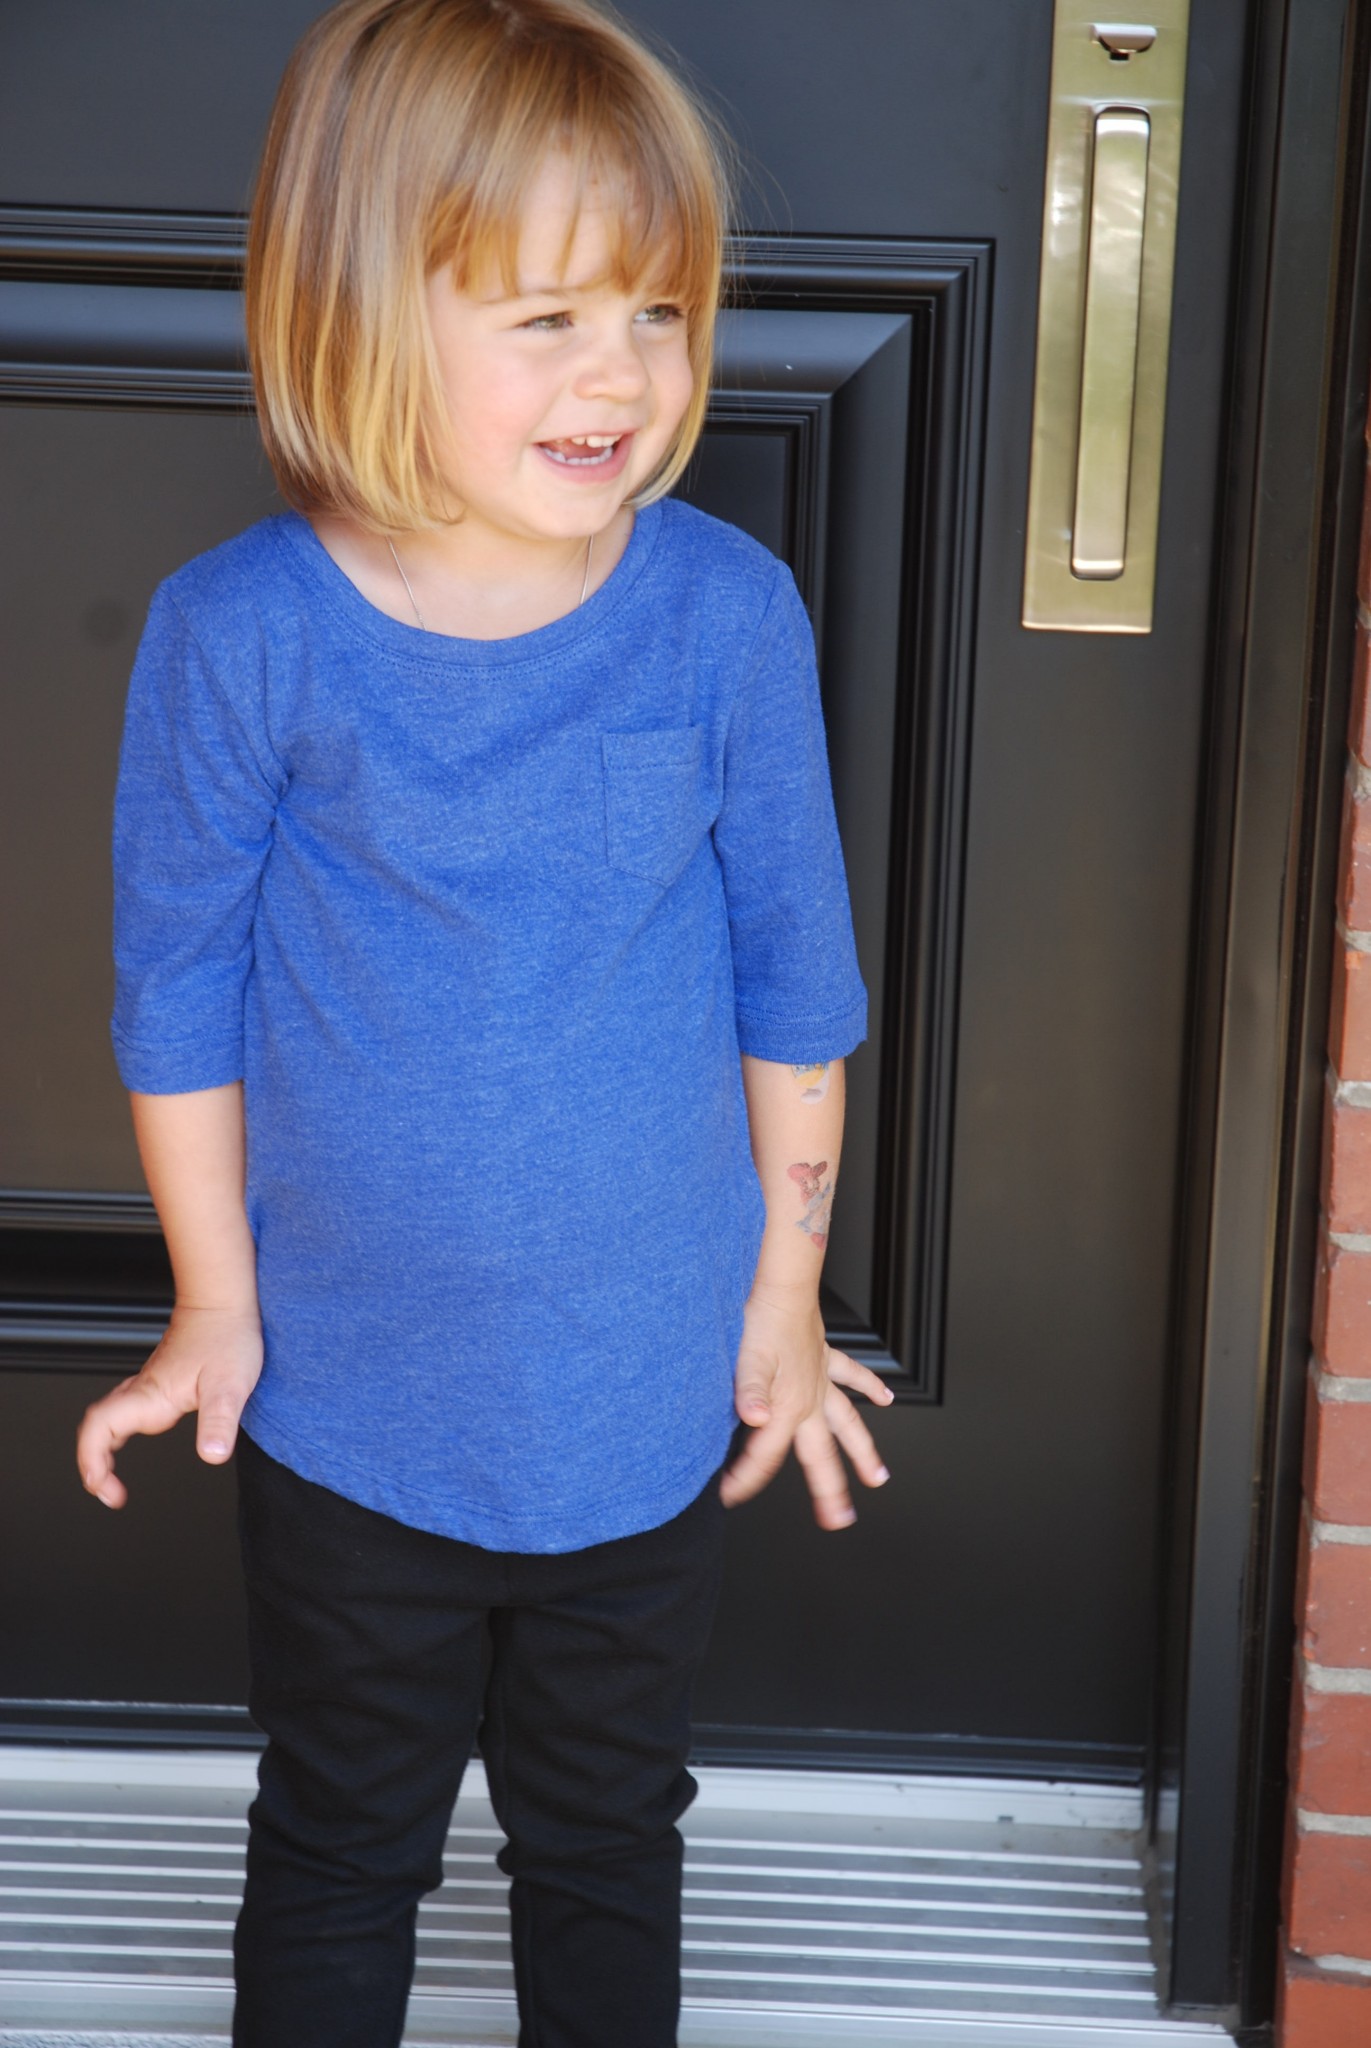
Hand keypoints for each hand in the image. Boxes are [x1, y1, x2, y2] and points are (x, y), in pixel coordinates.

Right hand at [75, 1303, 262, 1508]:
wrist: (222, 1301)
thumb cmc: (226, 1335)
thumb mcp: (230, 1384)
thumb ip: (219, 1421)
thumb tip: (211, 1456)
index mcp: (151, 1395)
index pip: (99, 1430)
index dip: (91, 1462)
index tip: (103, 1488)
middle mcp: (143, 1391)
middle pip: (96, 1428)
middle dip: (92, 1464)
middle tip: (108, 1493)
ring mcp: (148, 1385)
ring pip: (107, 1419)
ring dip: (100, 1450)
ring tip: (110, 1479)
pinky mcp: (158, 1381)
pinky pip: (123, 1411)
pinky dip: (115, 1435)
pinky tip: (128, 1443)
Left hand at [721, 1287, 893, 1527]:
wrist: (784, 1286)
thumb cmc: (763, 1320)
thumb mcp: (747, 1360)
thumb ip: (750, 1393)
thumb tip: (754, 1421)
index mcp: (788, 1407)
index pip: (766, 1455)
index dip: (747, 1479)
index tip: (731, 1496)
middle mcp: (811, 1401)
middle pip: (821, 1456)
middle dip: (829, 1492)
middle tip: (837, 1520)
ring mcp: (822, 1382)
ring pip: (848, 1424)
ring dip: (863, 1452)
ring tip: (877, 1477)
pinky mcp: (826, 1360)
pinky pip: (852, 1377)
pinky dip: (869, 1386)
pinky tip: (884, 1398)